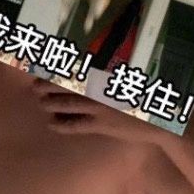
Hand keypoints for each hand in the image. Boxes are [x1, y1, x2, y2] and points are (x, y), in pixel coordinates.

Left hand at [31, 78, 158, 143]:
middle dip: (49, 86)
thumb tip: (92, 73)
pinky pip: (77, 125)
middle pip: (67, 86)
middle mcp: (98, 91)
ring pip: (68, 105)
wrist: (158, 117)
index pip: (75, 72)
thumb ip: (107, 78)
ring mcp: (99, 108)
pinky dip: (62, 124)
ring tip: (41, 103)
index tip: (44, 68)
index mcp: (104, 78)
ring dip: (52, 103)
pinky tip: (52, 124)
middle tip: (35, 86)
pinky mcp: (101, 125)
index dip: (58, 71)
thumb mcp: (125, 82)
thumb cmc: (142, 97)